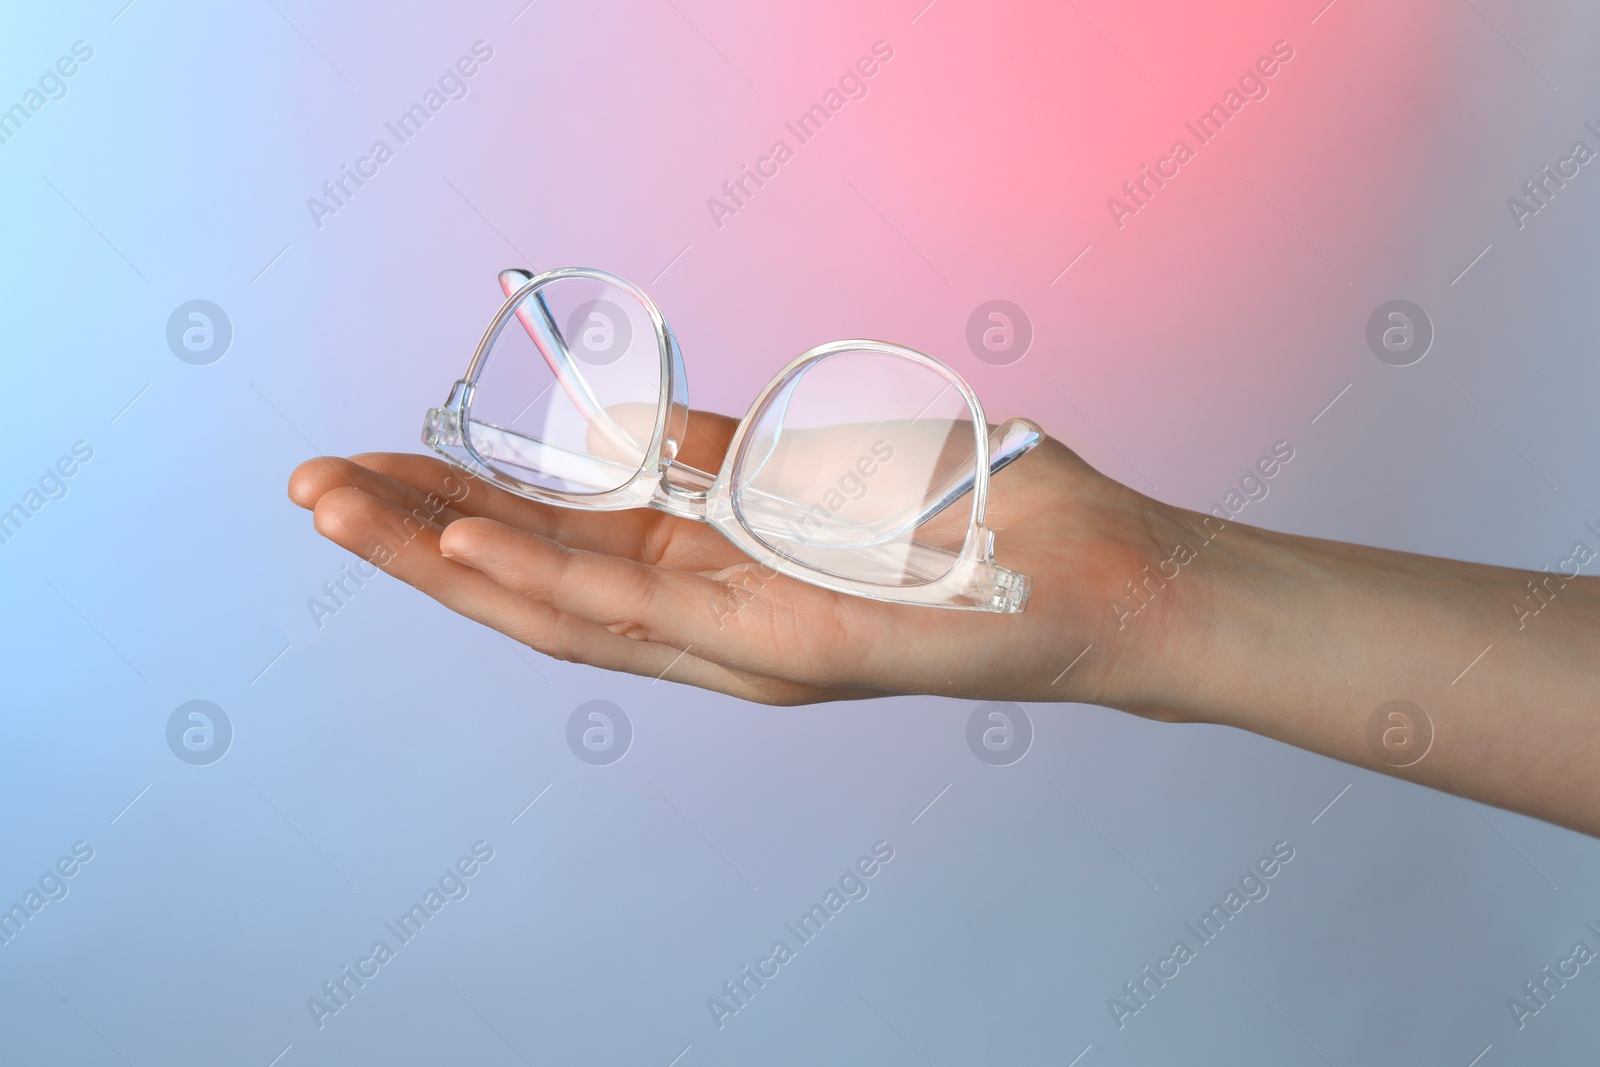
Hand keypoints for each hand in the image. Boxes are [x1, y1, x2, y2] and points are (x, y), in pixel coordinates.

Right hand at [286, 410, 1191, 706]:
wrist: (1100, 581)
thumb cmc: (965, 523)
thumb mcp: (811, 472)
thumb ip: (710, 461)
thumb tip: (611, 429)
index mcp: (712, 572)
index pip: (555, 538)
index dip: (452, 502)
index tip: (365, 460)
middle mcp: (710, 622)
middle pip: (533, 579)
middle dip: (412, 533)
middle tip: (305, 484)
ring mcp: (742, 646)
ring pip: (562, 606)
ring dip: (444, 557)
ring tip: (341, 511)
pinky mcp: (792, 654)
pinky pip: (651, 618)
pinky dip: (547, 585)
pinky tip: (460, 555)